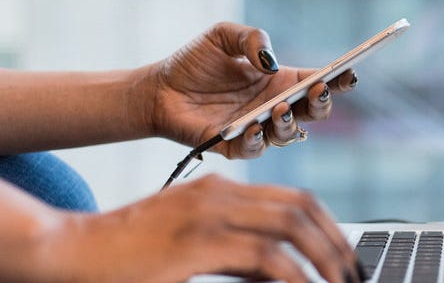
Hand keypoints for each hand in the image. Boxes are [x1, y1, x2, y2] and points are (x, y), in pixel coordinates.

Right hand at [38, 175, 361, 282]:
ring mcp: (208, 213)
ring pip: (291, 227)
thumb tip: (286, 274)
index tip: (347, 257)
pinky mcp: (196, 241)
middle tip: (355, 274)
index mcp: (221, 189)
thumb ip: (239, 256)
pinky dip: (295, 276)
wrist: (68, 251)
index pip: (296, 199)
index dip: (330, 227)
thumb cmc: (128, 255)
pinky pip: (264, 257)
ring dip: (326, 259)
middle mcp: (220, 192)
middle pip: (302, 208)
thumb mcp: (194, 247)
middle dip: (338, 243)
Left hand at [142, 22, 357, 158]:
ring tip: (279, 108)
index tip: (349, 72)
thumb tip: (270, 62)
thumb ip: (251, 38)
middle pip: (314, 112)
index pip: (319, 82)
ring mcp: (257, 128)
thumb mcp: (223, 35)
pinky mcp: (233, 146)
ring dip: (290, 123)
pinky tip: (253, 126)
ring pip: (289, 135)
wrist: (157, 89)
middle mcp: (275, 106)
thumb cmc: (194, 62)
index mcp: (281, 81)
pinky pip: (254, 149)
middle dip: (322, 103)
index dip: (338, 79)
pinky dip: (257, 140)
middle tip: (317, 90)